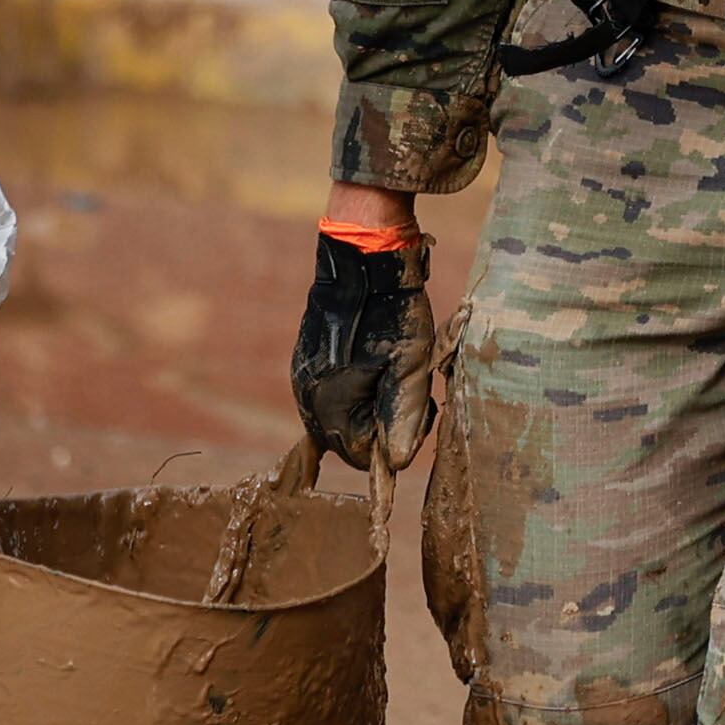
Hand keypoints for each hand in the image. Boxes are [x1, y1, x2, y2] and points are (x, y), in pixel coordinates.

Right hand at [293, 217, 439, 469]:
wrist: (364, 259)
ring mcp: (304, 376)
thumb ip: (402, 418)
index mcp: (329, 406)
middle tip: (412, 387)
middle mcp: (308, 397)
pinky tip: (378, 362)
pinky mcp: (308, 359)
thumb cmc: (391, 313)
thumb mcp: (409, 368)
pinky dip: (359, 388)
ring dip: (372, 405)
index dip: (395, 441)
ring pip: (344, 415)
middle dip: (382, 423)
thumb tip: (394, 465)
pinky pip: (334, 393)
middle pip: (349, 438)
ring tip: (397, 371)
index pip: (361, 455)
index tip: (421, 408)